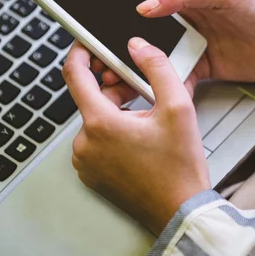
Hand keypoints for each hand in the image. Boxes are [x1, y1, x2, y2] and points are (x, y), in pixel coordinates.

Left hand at [63, 38, 209, 235]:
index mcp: (100, 123)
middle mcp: (85, 143)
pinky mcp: (91, 174)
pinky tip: (138, 138)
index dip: (80, 52)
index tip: (87, 44)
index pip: (74, 74)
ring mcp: (86, 161)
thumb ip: (157, 67)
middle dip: (113, 86)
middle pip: (91, 98)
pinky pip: (95, 141)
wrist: (179, 211)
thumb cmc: (178, 169)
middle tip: (141, 88)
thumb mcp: (177, 108)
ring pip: (95, 120)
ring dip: (115, 111)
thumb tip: (138, 47)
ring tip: (146, 120)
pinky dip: (112, 133)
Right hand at [95, 0, 254, 91]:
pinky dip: (157, 86)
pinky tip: (147, 94)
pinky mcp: (197, 65)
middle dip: (112, 34)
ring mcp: (188, 41)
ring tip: (113, 76)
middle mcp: (181, 14)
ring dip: (130, 64)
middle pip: (134, 21)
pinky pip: (169, 77)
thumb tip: (146, 5)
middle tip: (94, 48)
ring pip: (148, 52)